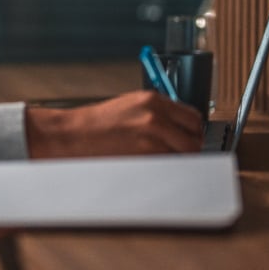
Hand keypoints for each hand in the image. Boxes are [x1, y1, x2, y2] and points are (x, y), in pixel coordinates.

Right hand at [23, 90, 203, 158]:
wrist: (74, 134)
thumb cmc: (98, 124)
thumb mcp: (131, 106)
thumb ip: (158, 113)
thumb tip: (179, 128)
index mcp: (154, 100)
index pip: (193, 117)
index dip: (193, 131)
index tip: (189, 137)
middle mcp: (157, 116)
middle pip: (194, 137)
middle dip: (190, 147)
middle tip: (180, 153)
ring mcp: (154, 137)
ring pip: (186, 154)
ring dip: (179, 160)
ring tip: (163, 161)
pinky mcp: (147, 156)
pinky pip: (170, 166)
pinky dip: (167, 169)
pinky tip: (154, 167)